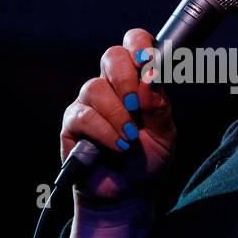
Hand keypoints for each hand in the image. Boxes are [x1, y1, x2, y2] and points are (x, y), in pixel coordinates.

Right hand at [60, 28, 175, 204]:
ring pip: (96, 87)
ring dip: (118, 114)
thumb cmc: (147, 160)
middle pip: (112, 56)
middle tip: (138, 108)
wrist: (128, 194)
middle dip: (127, 79)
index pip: (134, 44)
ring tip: (131, 139)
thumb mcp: (165, 135)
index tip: (149, 62)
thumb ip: (160, 107)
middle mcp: (111, 86)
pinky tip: (118, 146)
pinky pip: (84, 115)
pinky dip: (105, 131)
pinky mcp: (72, 124)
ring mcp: (89, 103)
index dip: (140, 45)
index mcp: (136, 80)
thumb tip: (151, 78)